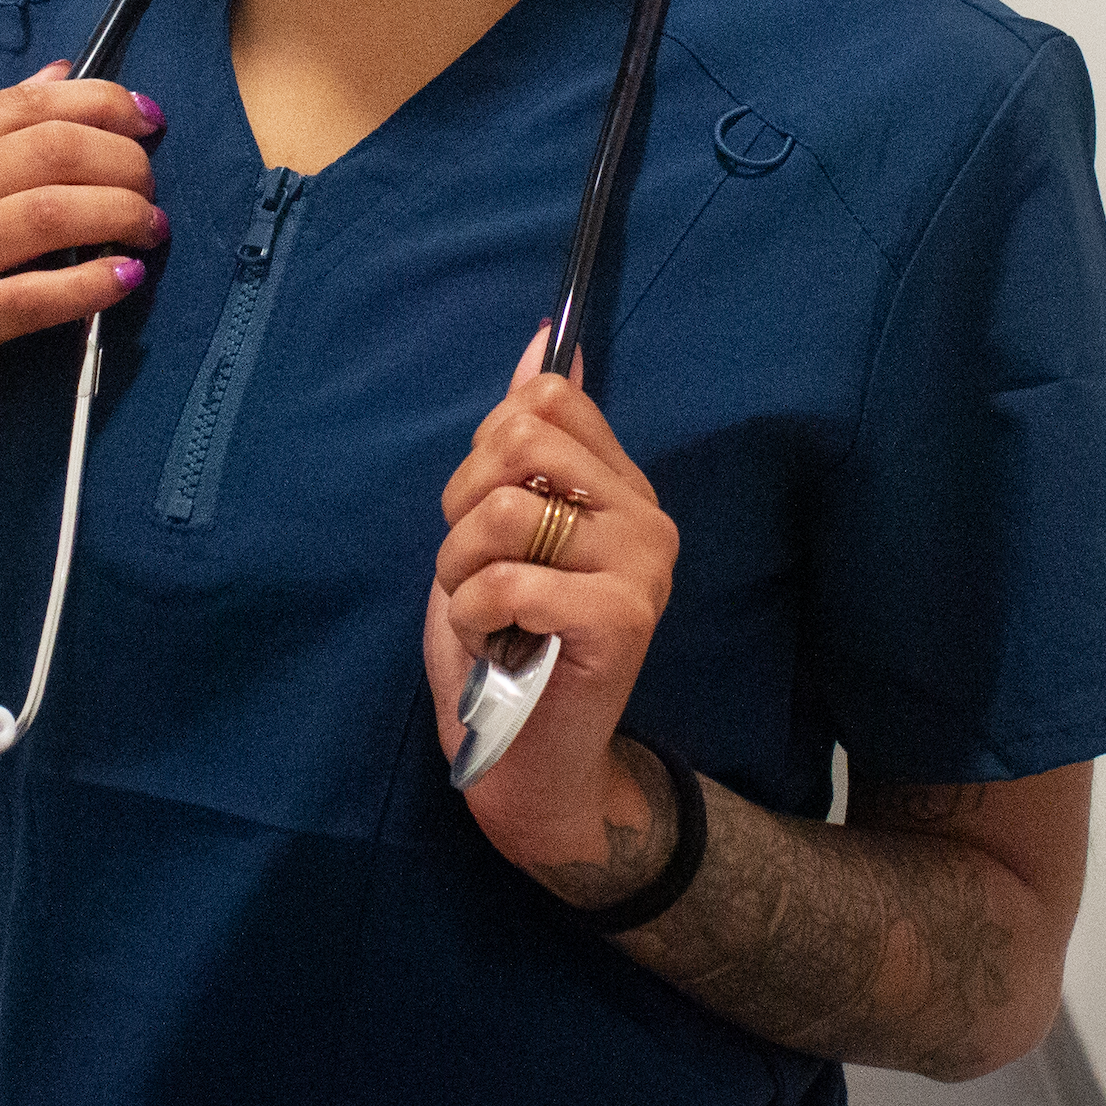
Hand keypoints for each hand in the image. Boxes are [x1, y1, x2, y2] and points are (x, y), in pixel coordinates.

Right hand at [0, 63, 166, 497]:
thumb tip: (57, 75)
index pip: (21, 105)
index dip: (100, 103)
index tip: (147, 117)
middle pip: (47, 149)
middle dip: (122, 160)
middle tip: (151, 186)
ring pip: (50, 211)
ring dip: (120, 214)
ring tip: (150, 229)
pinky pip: (33, 295)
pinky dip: (91, 283)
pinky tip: (123, 279)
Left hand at [422, 326, 683, 881]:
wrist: (530, 767)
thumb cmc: (505, 648)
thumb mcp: (500, 528)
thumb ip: (528, 440)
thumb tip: (545, 338)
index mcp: (622, 485)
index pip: (545, 398)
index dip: (486, 448)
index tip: (486, 515)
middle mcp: (647, 516)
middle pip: (520, 438)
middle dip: (463, 505)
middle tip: (477, 571)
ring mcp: (644, 566)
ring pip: (506, 508)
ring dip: (459, 567)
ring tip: (483, 612)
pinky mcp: (624, 619)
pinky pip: (507, 580)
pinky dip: (469, 614)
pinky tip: (492, 646)